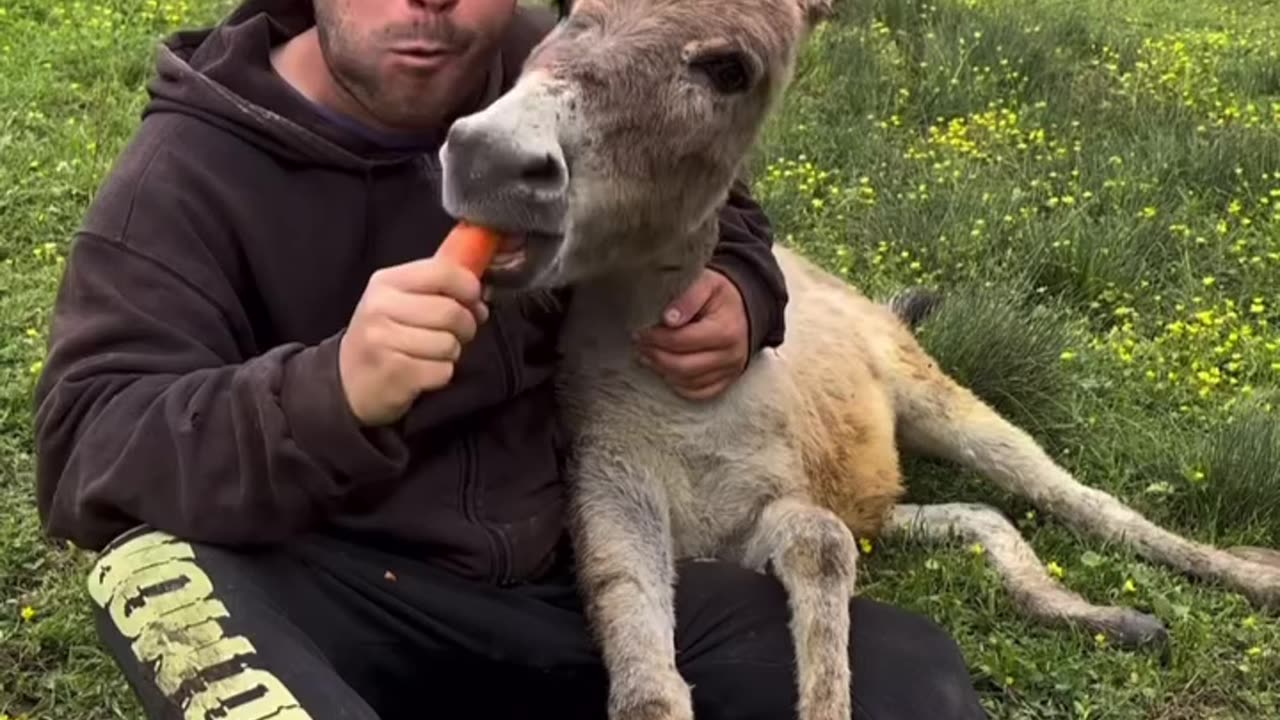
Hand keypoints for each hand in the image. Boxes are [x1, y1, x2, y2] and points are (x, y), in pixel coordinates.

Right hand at [339, 258, 489, 425]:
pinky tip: (423, 371)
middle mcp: (380, 308)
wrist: (349, 381)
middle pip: (451, 312)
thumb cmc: (384, 335)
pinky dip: (441, 375)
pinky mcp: (394, 373)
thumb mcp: (399, 299)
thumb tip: (480, 292)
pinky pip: (443, 371)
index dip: (469, 288)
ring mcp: (383, 341)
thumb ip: (437, 285)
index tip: (473, 301)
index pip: (444, 272)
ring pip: (449, 344)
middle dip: (465, 327)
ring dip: (451, 353)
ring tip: (432, 353)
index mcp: (386, 282)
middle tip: (455, 333)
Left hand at [634, 268, 749, 400]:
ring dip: (662, 371)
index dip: (655, 338)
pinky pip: (698, 393)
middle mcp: (731, 355)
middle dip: (655, 356)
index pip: (681, 341)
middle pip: (682, 366)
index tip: (640, 331)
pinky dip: (678, 385)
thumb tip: (668, 319)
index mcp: (726, 330)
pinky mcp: (727, 381)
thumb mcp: (706, 283)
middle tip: (639, 345)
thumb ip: (688, 297)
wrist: (744, 309)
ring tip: (646, 356)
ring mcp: (730, 371)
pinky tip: (665, 370)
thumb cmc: (720, 295)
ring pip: (687, 383)